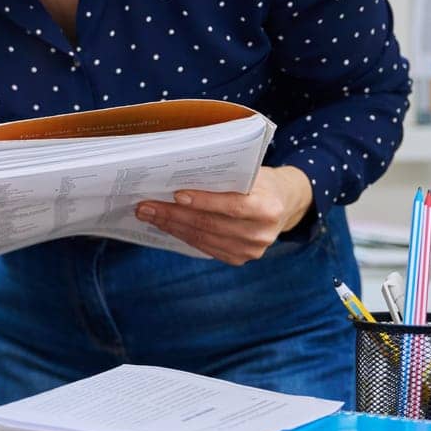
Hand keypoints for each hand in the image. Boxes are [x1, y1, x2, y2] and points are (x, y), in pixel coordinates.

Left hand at [135, 165, 313, 264]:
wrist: (284, 203)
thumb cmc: (259, 181)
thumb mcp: (251, 172)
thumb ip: (225, 176)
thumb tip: (178, 174)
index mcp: (269, 208)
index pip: (232, 206)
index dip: (203, 201)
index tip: (175, 195)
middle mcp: (261, 234)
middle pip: (210, 225)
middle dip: (173, 215)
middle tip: (145, 206)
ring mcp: (251, 250)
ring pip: (203, 238)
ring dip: (171, 226)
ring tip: (148, 214)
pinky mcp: (239, 259)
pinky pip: (204, 247)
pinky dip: (182, 235)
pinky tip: (165, 225)